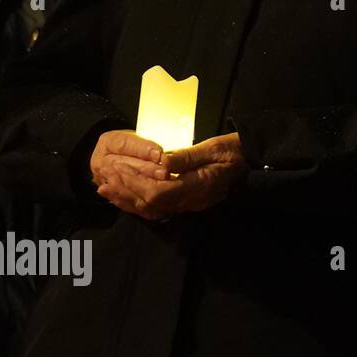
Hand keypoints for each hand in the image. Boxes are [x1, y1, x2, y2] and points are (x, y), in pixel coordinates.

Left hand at [94, 132, 247, 221]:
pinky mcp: (188, 202)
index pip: (159, 193)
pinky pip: (159, 208)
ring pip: (153, 210)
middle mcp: (193, 201)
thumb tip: (160, 162)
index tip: (117, 168)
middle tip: (104, 178)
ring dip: (127, 200)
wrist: (252, 160)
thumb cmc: (235, 150)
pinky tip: (125, 194)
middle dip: (125, 192)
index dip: (134, 183)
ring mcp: (191, 204)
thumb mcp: (214, 147)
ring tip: (105, 188)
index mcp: (199, 186)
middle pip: (152, 205)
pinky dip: (138, 202)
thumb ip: (186, 156)